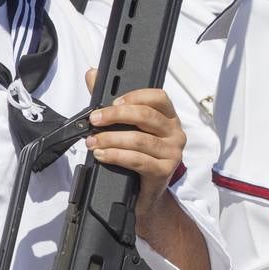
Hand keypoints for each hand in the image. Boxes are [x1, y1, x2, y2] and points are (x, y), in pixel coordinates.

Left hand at [83, 68, 185, 226]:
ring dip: (110, 139)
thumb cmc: (137, 157)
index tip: (112, 103)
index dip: (135, 96)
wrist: (144, 195)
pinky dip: (116, 156)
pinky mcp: (164, 171)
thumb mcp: (126, 129)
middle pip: (147, 116)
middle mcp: (175, 132)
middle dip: (115, 116)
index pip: (158, 97)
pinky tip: (102, 155)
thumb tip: (93, 74)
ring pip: (139, 139)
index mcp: (169, 117)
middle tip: (94, 120)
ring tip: (92, 142)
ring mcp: (172, 152)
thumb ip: (110, 102)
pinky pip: (138, 159)